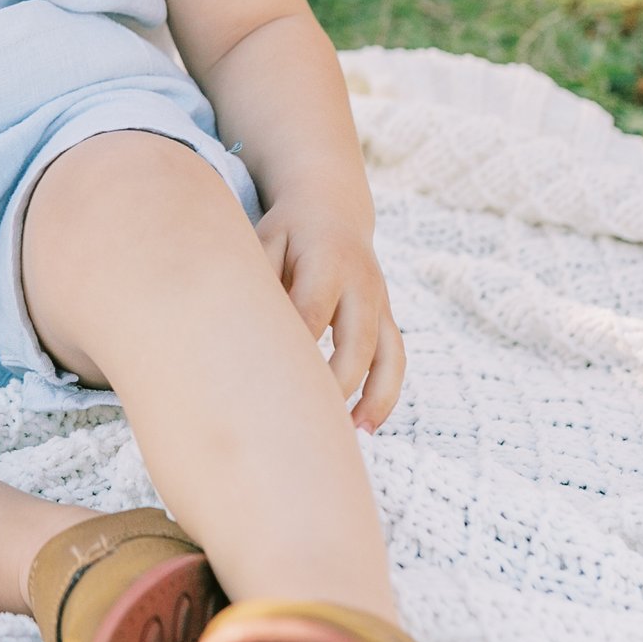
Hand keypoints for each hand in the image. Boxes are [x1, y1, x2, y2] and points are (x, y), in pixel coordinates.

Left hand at [256, 201, 404, 431]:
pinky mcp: (387, 317)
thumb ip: (260, 275)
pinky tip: (366, 425)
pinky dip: (386, 393)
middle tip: (309, 419)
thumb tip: (247, 322)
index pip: (312, 311)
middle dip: (336, 381)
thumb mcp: (266, 239)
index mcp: (327, 263)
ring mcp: (379, 302)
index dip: (296, 344)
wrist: (332, 207)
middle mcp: (362, 285)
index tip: (273, 379)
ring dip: (374, 397)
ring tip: (354, 434)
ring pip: (388, 356)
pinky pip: (396, 359)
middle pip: (355, 341)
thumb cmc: (286, 231)